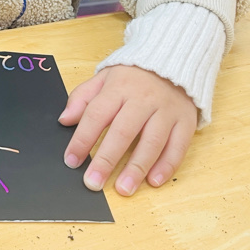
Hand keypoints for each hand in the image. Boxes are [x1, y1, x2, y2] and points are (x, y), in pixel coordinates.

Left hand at [58, 65, 196, 195]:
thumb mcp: (103, 78)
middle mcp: (143, 99)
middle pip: (123, 131)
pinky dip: (167, 166)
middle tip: (93, 182)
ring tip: (123, 189)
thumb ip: (82, 98)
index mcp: (119, 87)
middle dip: (106, 159)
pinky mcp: (185, 121)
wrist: (173, 60)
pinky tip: (154, 181)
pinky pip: (178, 146)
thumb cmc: (133, 75)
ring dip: (137, 168)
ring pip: (152, 142)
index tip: (71, 160)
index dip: (82, 139)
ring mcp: (166, 110)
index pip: (96, 114)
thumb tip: (65, 119)